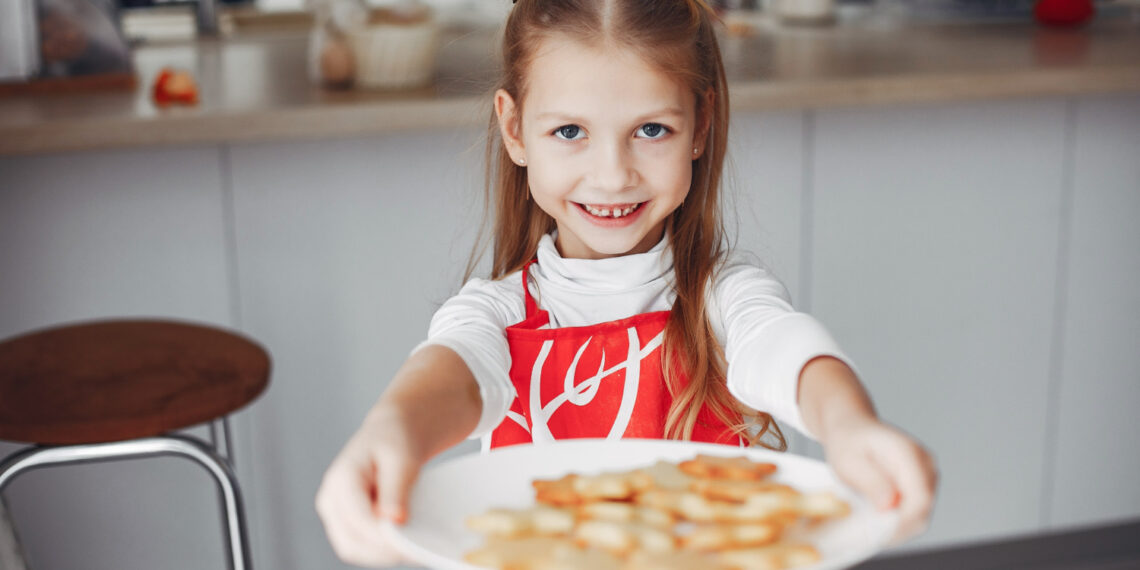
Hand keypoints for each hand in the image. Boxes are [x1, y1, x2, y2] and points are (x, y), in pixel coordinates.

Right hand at [315, 410, 424, 566]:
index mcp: (341, 479)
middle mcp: (331, 500)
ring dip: (383, 555)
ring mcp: (336, 514)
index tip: (411, 544)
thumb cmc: (396, 441)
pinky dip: (382, 551)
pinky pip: (361, 547)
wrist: (391, 434)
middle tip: (418, 552)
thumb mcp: (402, 459)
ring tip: (414, 549)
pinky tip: (406, 545)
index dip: (383, 536)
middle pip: (351, 542)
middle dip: (384, 552)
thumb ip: (396, 490)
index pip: (358, 518)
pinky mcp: (346, 523)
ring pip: (354, 550)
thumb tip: (393, 521)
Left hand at [822, 417, 937, 543]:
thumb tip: (890, 505)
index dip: (904, 521)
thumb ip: (871, 481)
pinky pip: (916, 511)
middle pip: (924, 509)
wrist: (852, 428)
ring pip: (922, 514)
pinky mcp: (923, 484)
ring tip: (872, 529)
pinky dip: (899, 521)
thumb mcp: (848, 460)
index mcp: (908, 452)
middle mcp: (925, 462)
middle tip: (872, 537)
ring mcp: (927, 474)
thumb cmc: (847, 442)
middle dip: (900, 528)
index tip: (882, 536)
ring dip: (899, 526)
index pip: (920, 497)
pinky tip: (878, 521)